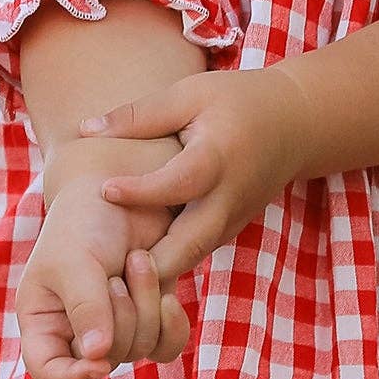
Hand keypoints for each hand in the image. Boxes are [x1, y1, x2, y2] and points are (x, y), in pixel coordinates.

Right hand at [16, 170, 191, 378]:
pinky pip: (166, 347)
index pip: (48, 370)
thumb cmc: (84, 219)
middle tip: (119, 271)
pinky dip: (172, 323)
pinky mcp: (149, 316)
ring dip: (147, 304)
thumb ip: (86, 307)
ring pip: (140, 349)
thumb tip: (98, 358)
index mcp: (43, 318)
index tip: (99, 364)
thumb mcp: (75, 260)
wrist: (125, 184)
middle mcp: (76, 329)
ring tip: (139, 259)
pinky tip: (169, 295)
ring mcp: (115, 326)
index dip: (71, 378)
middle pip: (106, 359)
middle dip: (122, 315)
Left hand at [77, 66, 308, 283]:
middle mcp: (228, 198)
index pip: (180, 182)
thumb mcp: (190, 94)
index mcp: (219, 157)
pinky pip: (195, 253)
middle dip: (151, 263)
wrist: (294, 125)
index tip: (104, 190)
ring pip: (191, 257)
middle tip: (108, 271)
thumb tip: (84, 129)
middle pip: (190, 243)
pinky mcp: (229, 231)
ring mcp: (232, 221)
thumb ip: (139, 115)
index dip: (143, 190)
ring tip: (111, 284)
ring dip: (156, 273)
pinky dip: (166, 266)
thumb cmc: (235, 102)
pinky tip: (130, 274)